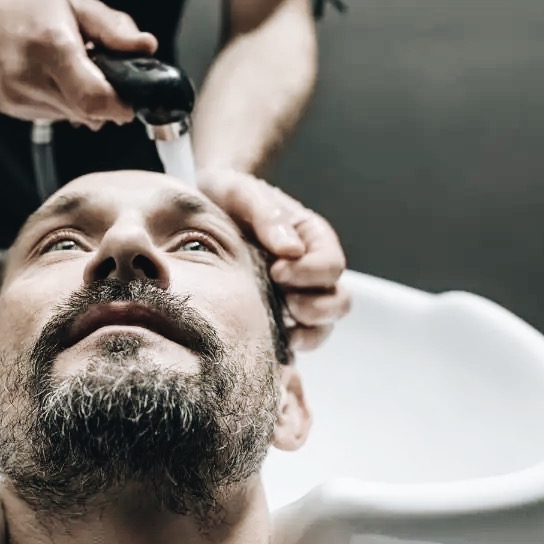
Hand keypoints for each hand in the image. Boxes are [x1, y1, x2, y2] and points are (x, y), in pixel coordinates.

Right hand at [0, 0, 156, 127]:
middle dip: (104, 101)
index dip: (120, 106)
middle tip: (102, 75)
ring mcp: (16, 97)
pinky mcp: (8, 107)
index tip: (130, 101)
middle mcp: (30, 77)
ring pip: (71, 117)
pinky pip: (51, 116)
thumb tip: (145, 47)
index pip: (95, 99)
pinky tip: (49, 76)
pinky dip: (60, 101)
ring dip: (81, 101)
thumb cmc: (19, 2)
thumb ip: (113, 27)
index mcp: (51, 47)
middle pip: (87, 113)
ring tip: (68, 69)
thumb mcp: (73, 2)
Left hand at [198, 169, 351, 351]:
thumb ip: (268, 216)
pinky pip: (291, 342)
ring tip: (278, 329)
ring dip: (306, 334)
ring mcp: (296, 297)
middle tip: (285, 303)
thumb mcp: (244, 194)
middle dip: (315, 309)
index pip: (331, 266)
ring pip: (321, 329)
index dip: (309, 274)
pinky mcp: (275, 317)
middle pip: (338, 303)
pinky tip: (262, 346)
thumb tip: (292, 250)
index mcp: (314, 240)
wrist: (205, 209)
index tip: (276, 270)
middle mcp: (312, 272)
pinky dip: (284, 349)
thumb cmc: (231, 196)